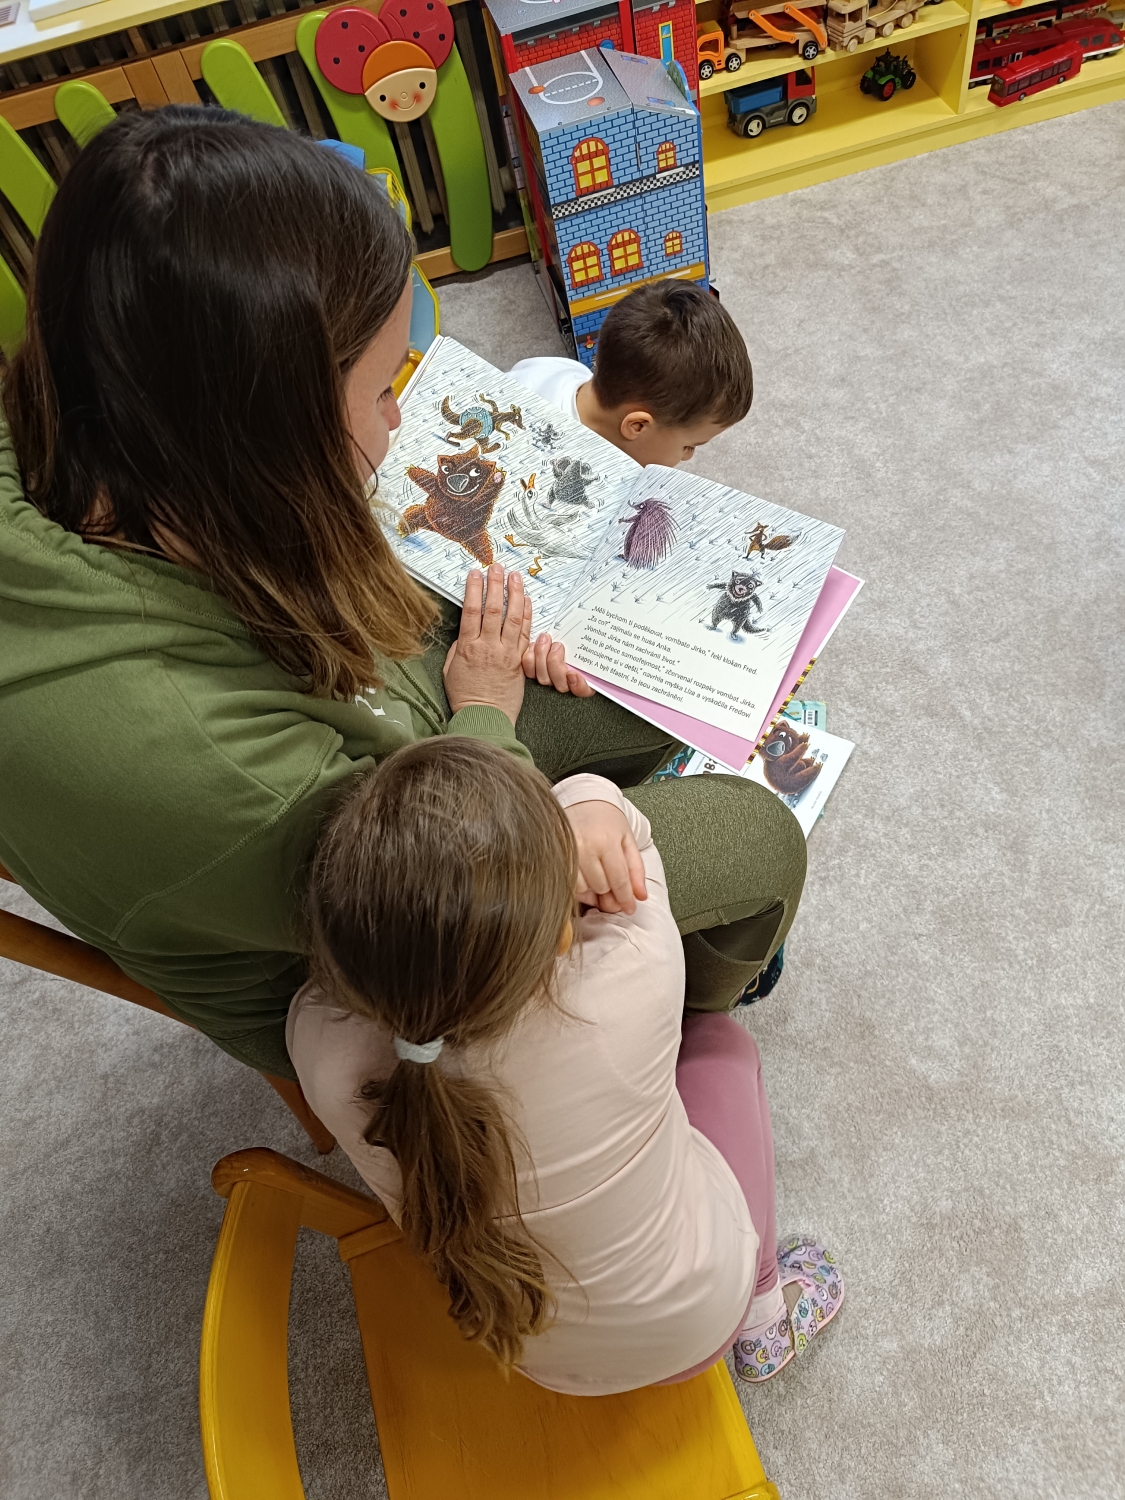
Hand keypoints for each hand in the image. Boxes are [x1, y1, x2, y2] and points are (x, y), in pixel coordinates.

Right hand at [444, 564, 532, 726]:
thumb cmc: (465, 696)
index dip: (473, 589)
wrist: (484, 717)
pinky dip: (527, 615)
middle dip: (495, 585)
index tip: (475, 573)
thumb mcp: (451, 669)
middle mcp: (488, 647)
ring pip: (513, 618)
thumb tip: (467, 631)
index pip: (471, 611)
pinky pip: (525, 634)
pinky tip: (527, 601)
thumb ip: (460, 647)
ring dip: (515, 594)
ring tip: (515, 577)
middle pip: (493, 609)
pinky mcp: (519, 661)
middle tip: (497, 567)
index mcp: (468, 647)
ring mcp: (506, 653)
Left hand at [523, 632, 594, 697]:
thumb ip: (594, 644)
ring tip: (545, 640)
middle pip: (560, 685)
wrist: (558, 630)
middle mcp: (566, 682)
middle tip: (557, 646)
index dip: (578, 686)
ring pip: (543, 679)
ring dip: (542, 658)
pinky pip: (529, 671)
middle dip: (556, 664)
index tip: (573, 674)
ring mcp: (550, 678)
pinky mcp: (534, 670)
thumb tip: (612, 634)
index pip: (584, 691)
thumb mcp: (589, 637)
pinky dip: (529, 659)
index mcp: (584, 678)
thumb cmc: (577, 635)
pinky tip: (533, 646)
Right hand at [564, 799, 646, 914]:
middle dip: (610, 892)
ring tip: (598, 875)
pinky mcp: (556, 856)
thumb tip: (640, 897)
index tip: (629, 908)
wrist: (584, 801)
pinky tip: (585, 877)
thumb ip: (636, 870)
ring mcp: (567, 851)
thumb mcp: (628, 841)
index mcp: (607, 841)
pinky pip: (568, 884)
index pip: (619, 880)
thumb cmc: (607, 821)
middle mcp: (585, 846)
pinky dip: (579, 887)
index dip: (625, 898)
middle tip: (613, 888)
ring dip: (593, 889)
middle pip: (602, 887)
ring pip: (584, 889)